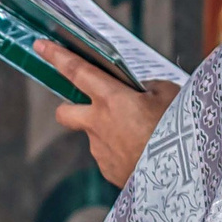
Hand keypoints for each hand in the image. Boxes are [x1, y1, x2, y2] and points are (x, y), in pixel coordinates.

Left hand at [36, 40, 182, 187]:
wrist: (182, 175)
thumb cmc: (178, 129)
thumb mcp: (169, 94)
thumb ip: (149, 87)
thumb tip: (141, 91)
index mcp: (111, 99)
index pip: (76, 71)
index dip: (56, 56)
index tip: (39, 45)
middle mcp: (97, 125)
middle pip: (65, 112)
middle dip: (68, 107)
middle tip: (88, 106)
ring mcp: (100, 150)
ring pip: (96, 136)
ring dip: (111, 132)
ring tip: (143, 135)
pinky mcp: (109, 171)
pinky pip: (111, 156)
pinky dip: (122, 152)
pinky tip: (144, 153)